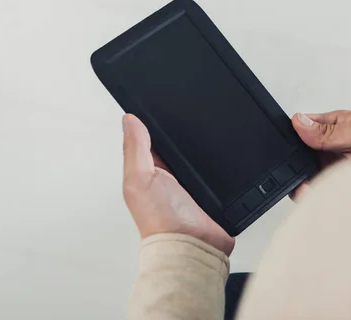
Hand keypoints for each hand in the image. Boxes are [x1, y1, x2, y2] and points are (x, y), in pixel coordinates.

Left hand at [122, 114, 234, 255]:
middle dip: (182, 134)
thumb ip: (135, 149)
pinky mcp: (210, 192)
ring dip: (203, 150)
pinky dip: (218, 164)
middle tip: (188, 118)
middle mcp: (168, 177)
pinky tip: (221, 158)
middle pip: (177, 146)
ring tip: (207, 138)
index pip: (149, 139)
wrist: (194, 245)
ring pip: (197, 156)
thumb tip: (130, 120)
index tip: (158, 105)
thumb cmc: (162, 221)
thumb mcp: (141, 178)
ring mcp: (190, 184)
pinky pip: (215, 170)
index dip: (152, 123)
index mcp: (147, 171)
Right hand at [290, 111, 350, 200]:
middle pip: (298, 156)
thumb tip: (300, 122)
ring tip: (310, 189)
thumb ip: (331, 129)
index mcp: (332, 126)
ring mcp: (329, 169)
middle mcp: (327, 148)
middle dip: (295, 166)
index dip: (293, 138)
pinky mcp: (333, 188)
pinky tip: (317, 196)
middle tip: (301, 174)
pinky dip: (313, 196)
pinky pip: (315, 193)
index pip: (301, 128)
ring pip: (303, 177)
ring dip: (303, 183)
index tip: (292, 148)